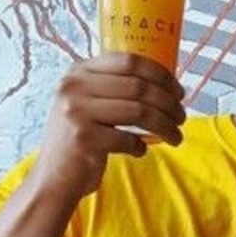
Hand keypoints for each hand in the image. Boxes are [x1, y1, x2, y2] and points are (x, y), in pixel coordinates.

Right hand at [31, 55, 185, 198]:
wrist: (53, 175)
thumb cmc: (81, 137)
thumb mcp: (88, 102)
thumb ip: (114, 87)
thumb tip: (167, 83)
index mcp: (78, 71)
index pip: (129, 61)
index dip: (161, 75)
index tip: (179, 91)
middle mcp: (74, 86)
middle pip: (139, 87)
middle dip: (169, 103)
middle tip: (181, 118)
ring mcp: (76, 112)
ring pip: (139, 112)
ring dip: (165, 126)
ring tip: (175, 137)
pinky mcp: (83, 139)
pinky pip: (128, 139)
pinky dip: (141, 147)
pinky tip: (139, 150)